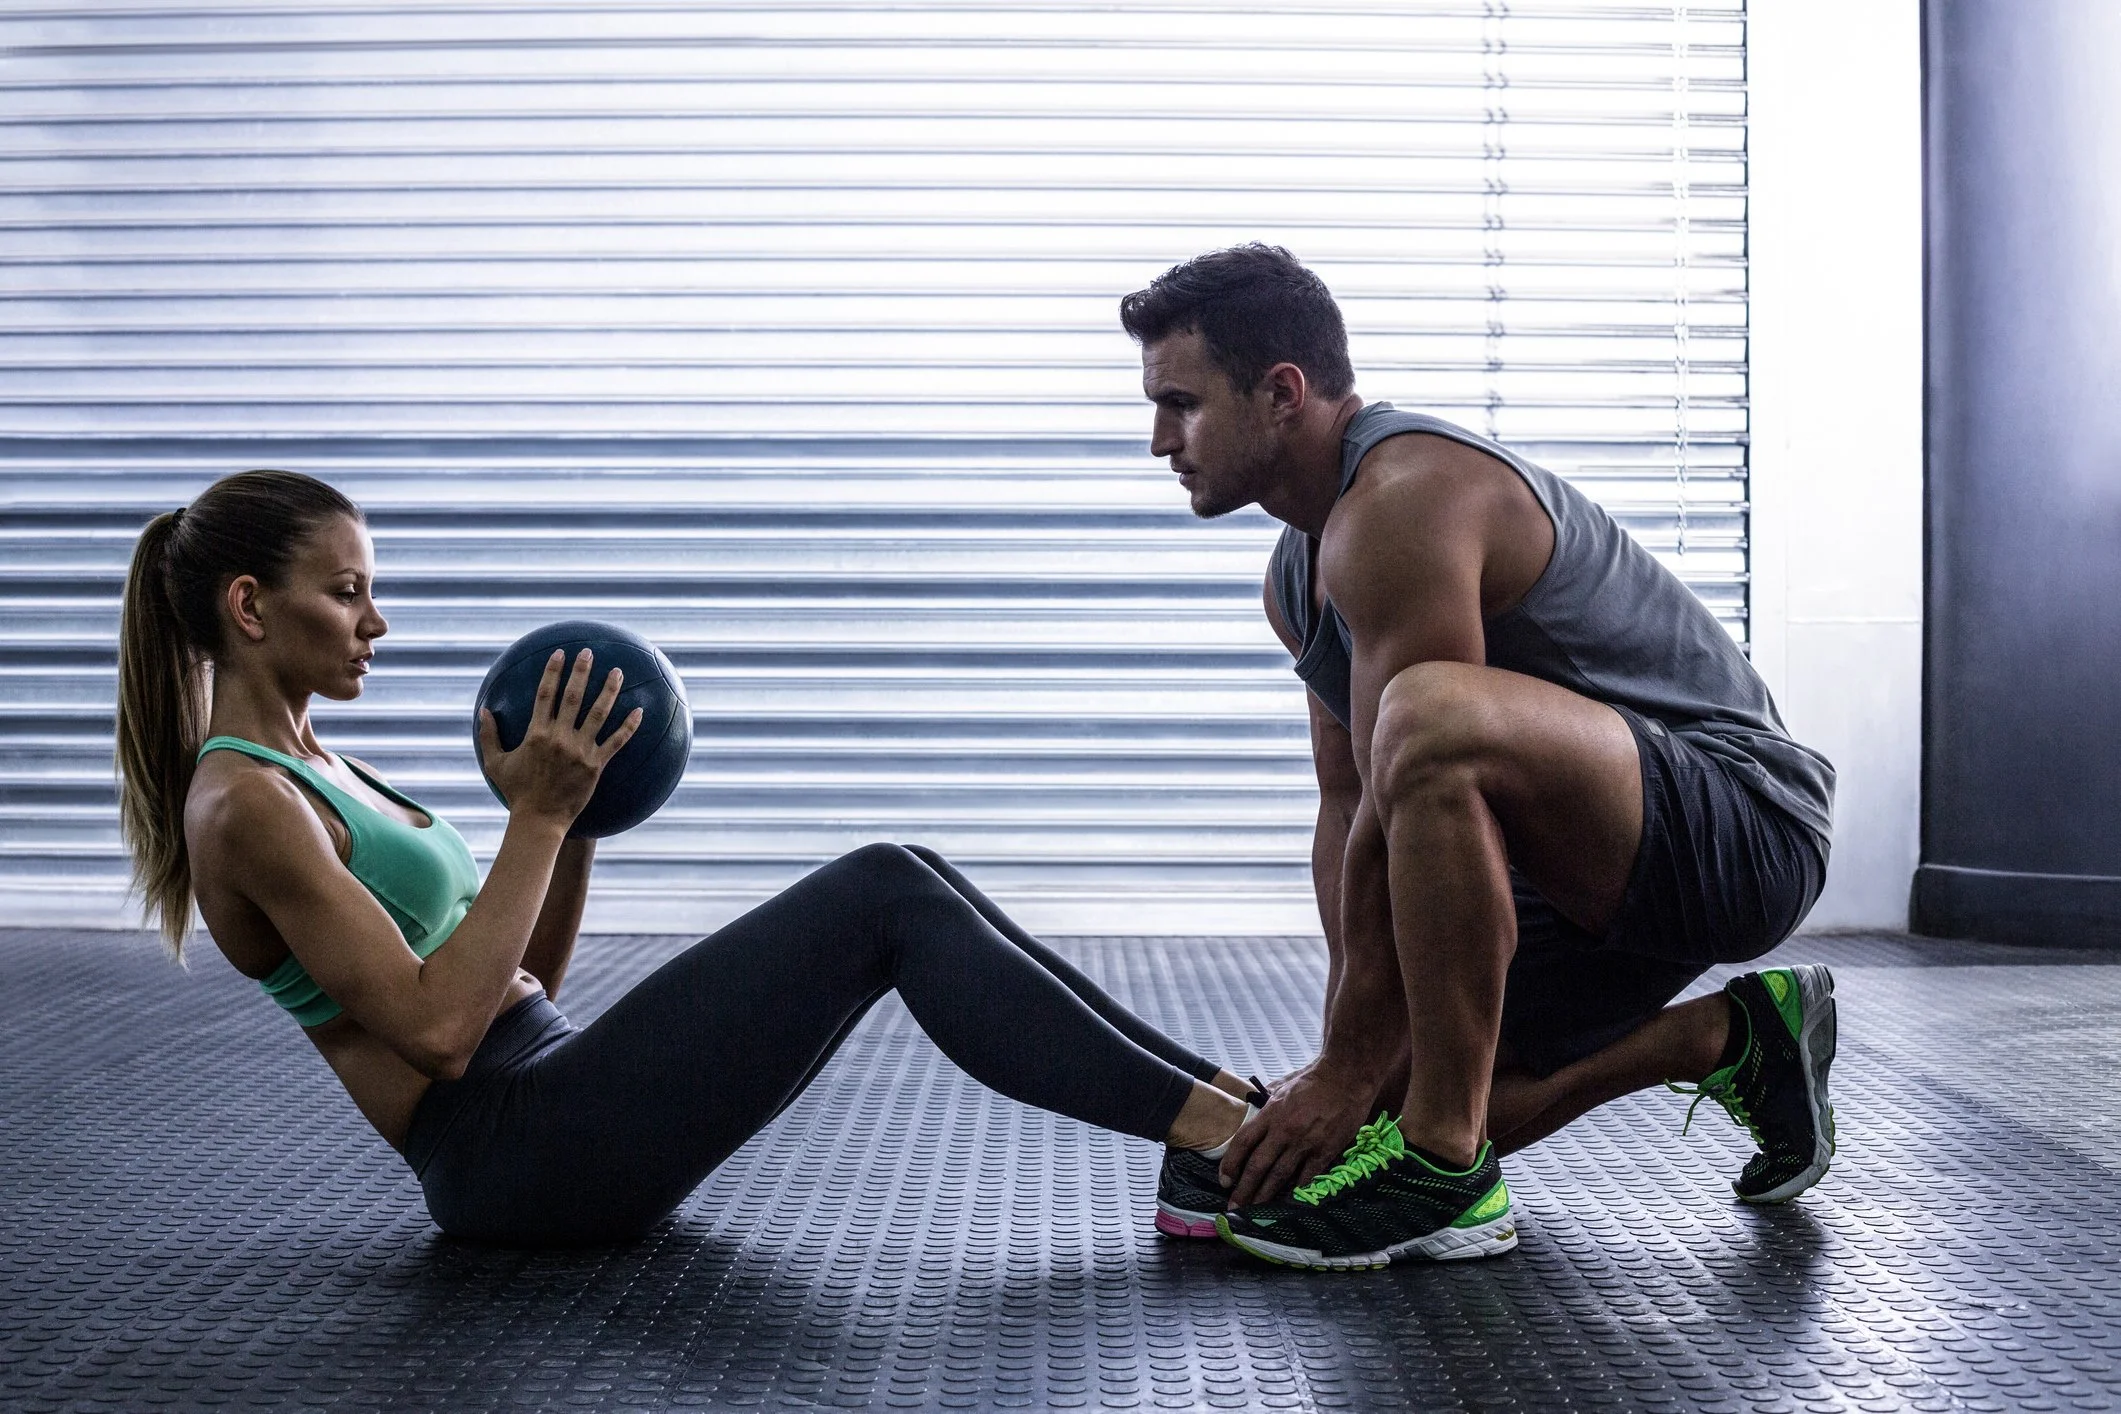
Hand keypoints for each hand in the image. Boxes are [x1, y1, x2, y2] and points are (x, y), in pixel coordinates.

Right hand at [477, 649, 643, 828]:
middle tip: (589, 652)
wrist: (539, 819)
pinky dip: (629, 726)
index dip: (553, 671)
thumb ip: (488, 736)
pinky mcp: (596, 765)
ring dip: (609, 690)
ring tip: (618, 672)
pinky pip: (617, 742)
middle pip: (573, 697)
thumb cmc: (517, 792)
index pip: (545, 694)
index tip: (559, 653)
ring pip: (599, 714)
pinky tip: (640, 710)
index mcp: (536, 733)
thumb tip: (482, 711)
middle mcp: (559, 738)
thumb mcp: (495, 763)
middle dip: (582, 671)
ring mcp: (580, 751)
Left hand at [1220, 1057, 1382, 1207]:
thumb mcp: (1283, 1084)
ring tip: (1255, 1209)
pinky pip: (1307, 1177)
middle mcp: (1283, 1131)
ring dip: (1265, 1195)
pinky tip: (1287, 1202)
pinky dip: (1296, 1191)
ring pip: (1279, 1176)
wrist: (1346, 1077)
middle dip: (1244, 1189)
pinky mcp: (1325, 1151)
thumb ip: (1267, 1098)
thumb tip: (1253, 1105)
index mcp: (1270, 1113)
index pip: (1243, 1143)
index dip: (1230, 1164)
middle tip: (1234, 1206)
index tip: (1224, 1179)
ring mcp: (1305, 1143)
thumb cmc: (1314, 1078)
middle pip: (1257, 1166)